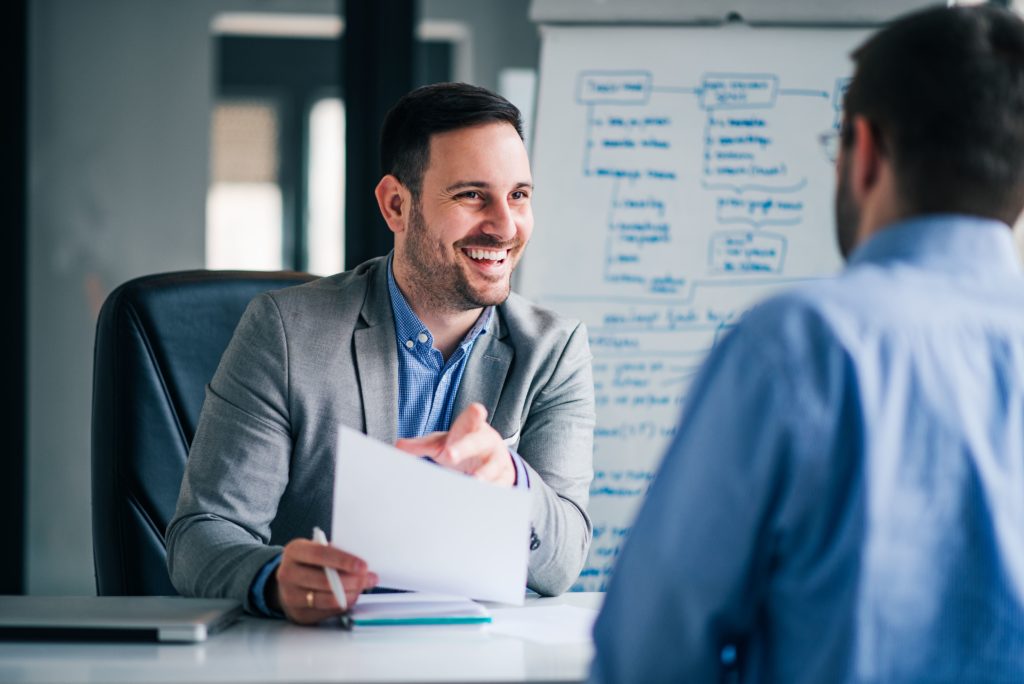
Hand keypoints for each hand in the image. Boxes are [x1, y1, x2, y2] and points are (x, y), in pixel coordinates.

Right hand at [270, 538, 377, 623]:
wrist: (289, 580)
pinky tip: (351, 597)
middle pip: (324, 580)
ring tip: (362, 588)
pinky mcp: (298, 613)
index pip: (320, 554)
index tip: (363, 566)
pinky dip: (342, 605)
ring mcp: (290, 596)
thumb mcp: (318, 549)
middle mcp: (288, 573)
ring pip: (326, 599)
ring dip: (350, 595)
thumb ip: (336, 554)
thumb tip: (362, 567)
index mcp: (294, 551)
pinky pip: (326, 612)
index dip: (343, 560)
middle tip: (369, 578)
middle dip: (352, 581)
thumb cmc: (310, 562)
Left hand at [394, 403, 515, 485]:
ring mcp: (497, 459)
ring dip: (483, 475)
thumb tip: (397, 446)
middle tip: (449, 455)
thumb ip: (420, 445)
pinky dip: (492, 492)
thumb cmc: (461, 445)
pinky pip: (499, 485)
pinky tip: (481, 499)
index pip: (473, 418)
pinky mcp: (503, 477)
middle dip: (464, 448)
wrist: (490, 458)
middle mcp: (487, 441)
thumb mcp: (441, 443)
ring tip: (473, 482)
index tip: (477, 410)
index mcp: (471, 428)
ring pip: (492, 467)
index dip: (474, 414)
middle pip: (477, 442)